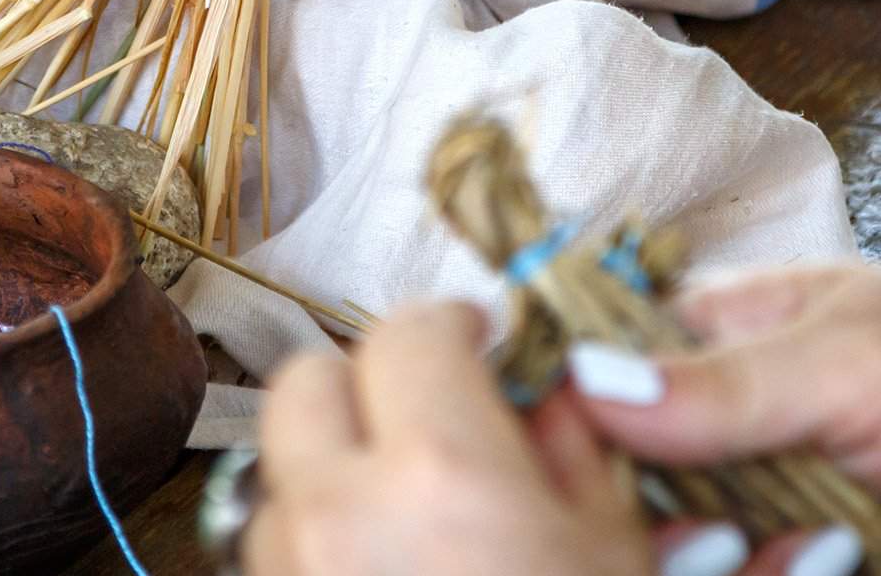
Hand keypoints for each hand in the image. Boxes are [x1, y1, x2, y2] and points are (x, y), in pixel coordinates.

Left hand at [245, 301, 662, 575]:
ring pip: (279, 467)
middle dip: (365, 383)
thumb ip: (571, 445)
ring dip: (331, 470)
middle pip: (307, 381)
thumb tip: (538, 386)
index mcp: (441, 474)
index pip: (408, 330)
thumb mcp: (613, 550)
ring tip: (402, 516)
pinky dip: (313, 539)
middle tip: (427, 421)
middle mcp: (337, 510)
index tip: (476, 343)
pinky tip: (377, 566)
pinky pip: (267, 542)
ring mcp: (282, 565)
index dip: (448, 328)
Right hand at [570, 265, 880, 574]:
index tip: (560, 436)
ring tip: (748, 544)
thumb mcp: (858, 359)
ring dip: (701, 550)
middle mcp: (725, 416)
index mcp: (721, 332)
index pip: (597, 356)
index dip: (565, 395)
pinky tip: (817, 562)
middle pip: (614, 462)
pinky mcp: (800, 563)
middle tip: (695, 515)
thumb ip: (722, 381)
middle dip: (633, 496)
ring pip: (668, 535)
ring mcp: (761, 497)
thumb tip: (584, 380)